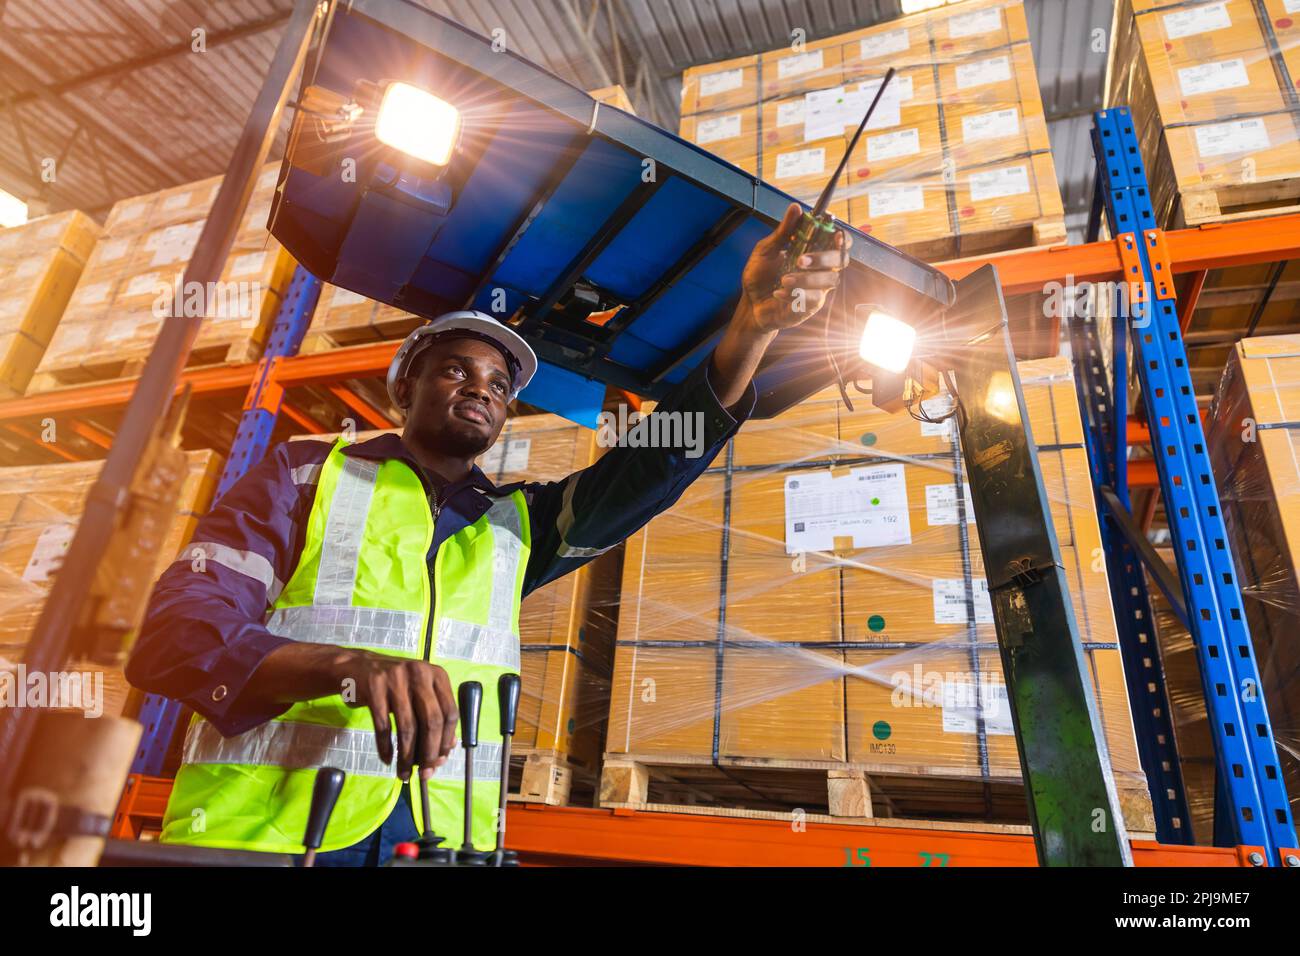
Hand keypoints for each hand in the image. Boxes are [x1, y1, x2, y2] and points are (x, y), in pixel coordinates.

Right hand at [336, 651, 459, 781]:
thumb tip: (446, 751)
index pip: (450, 713)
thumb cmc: (395, 685)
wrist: (358, 667)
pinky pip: (383, 726)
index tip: (440, 762)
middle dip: (429, 753)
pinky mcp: (374, 687)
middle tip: (424, 773)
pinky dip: (386, 747)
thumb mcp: (419, 694)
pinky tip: (387, 759)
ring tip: (404, 773)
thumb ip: (435, 716)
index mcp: (437, 675)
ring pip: (407, 727)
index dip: (446, 741)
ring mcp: (396, 679)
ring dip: (407, 756)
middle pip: (432, 721)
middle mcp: (420, 674)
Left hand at [741, 202, 851, 333]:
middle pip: (841, 260)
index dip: (842, 237)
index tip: (834, 234)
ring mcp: (819, 287)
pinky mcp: (812, 305)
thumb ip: (784, 231)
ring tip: (784, 280)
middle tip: (800, 260)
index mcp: (814, 250)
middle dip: (824, 258)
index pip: (840, 241)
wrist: (751, 302)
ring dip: (806, 279)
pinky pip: (813, 299)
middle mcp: (821, 268)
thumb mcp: (767, 249)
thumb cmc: (761, 275)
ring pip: (829, 280)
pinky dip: (795, 294)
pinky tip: (778, 293)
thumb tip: (795, 208)